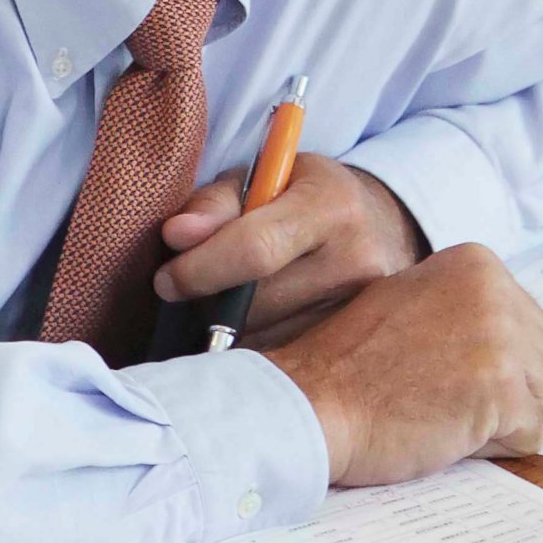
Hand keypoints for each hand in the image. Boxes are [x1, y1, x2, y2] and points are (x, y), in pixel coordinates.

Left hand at [154, 151, 425, 341]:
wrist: (376, 229)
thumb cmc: (299, 198)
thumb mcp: (260, 179)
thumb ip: (214, 203)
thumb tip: (177, 236)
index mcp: (332, 205)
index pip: (256, 249)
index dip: (199, 270)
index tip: (166, 280)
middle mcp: (357, 260)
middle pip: (255, 305)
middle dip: (209, 303)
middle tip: (193, 292)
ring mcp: (362, 311)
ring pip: (266, 341)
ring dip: (230, 330)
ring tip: (229, 305)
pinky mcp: (358, 347)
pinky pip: (285, 363)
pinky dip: (256, 349)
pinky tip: (254, 327)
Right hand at [261, 244, 542, 483]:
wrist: (311, 401)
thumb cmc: (352, 365)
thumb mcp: (414, 304)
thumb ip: (467, 309)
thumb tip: (521, 339)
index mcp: (478, 264)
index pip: (533, 328)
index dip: (495, 367)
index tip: (446, 374)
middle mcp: (498, 292)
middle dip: (508, 395)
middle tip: (445, 401)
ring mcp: (503, 340)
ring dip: (504, 422)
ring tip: (447, 416)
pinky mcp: (501, 392)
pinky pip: (531, 437)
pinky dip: (495, 450)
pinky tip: (448, 435)